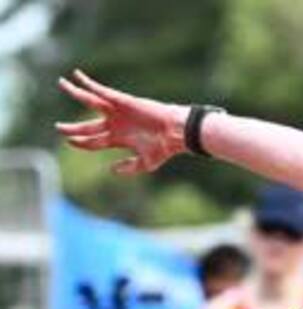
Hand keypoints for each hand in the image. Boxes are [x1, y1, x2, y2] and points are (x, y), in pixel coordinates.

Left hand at [56, 68, 186, 174]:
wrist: (174, 133)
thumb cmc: (163, 148)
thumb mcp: (146, 164)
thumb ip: (129, 168)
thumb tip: (111, 170)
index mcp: (119, 138)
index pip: (94, 141)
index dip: (81, 142)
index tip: (69, 142)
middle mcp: (115, 123)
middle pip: (88, 126)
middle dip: (73, 128)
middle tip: (59, 128)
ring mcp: (117, 111)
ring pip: (90, 102)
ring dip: (75, 92)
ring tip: (62, 84)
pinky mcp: (121, 100)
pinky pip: (101, 90)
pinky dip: (89, 83)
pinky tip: (77, 76)